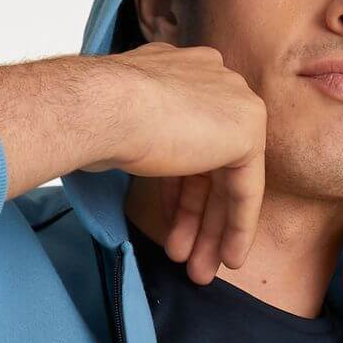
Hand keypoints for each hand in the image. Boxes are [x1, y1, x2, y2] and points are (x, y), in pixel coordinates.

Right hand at [86, 43, 266, 285]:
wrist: (102, 109)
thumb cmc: (96, 119)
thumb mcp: (124, 125)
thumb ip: (145, 132)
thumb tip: (141, 151)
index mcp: (185, 71)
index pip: (190, 139)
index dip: (179, 191)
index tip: (170, 223)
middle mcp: (215, 79)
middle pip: (211, 163)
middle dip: (198, 217)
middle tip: (186, 256)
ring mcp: (234, 100)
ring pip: (229, 180)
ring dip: (213, 230)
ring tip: (198, 271)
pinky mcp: (247, 129)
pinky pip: (247, 189)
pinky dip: (239, 226)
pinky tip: (230, 259)